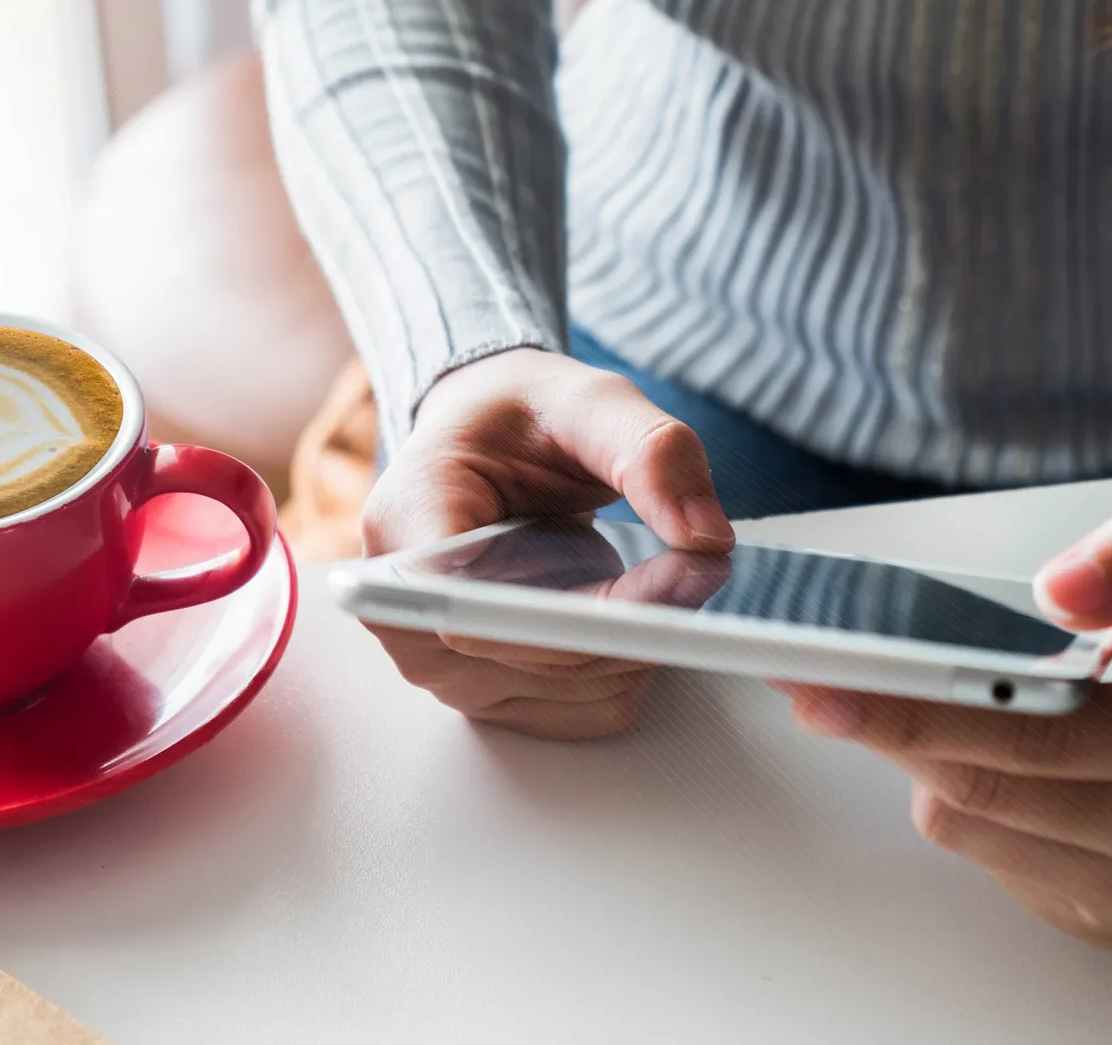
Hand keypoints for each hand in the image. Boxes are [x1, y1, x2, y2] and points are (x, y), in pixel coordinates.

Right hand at [363, 348, 734, 739]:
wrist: (489, 440)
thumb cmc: (521, 417)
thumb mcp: (591, 401)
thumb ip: (651, 452)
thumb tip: (706, 535)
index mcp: (407, 521)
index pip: (472, 608)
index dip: (571, 614)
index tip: (661, 591)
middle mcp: (406, 608)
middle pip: (532, 659)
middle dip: (630, 623)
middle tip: (693, 568)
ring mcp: (443, 663)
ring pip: (573, 691)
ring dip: (636, 645)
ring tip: (651, 575)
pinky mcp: (488, 692)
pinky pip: (587, 710)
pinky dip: (629, 667)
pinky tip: (629, 611)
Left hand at [784, 486, 1111, 946]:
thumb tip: (1061, 587)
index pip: (1038, 733)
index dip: (923, 708)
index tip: (830, 683)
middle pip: (988, 787)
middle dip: (892, 727)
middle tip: (813, 675)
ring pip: (972, 826)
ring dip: (929, 757)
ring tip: (939, 693)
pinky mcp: (1111, 915)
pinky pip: (987, 858)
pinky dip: (964, 797)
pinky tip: (987, 748)